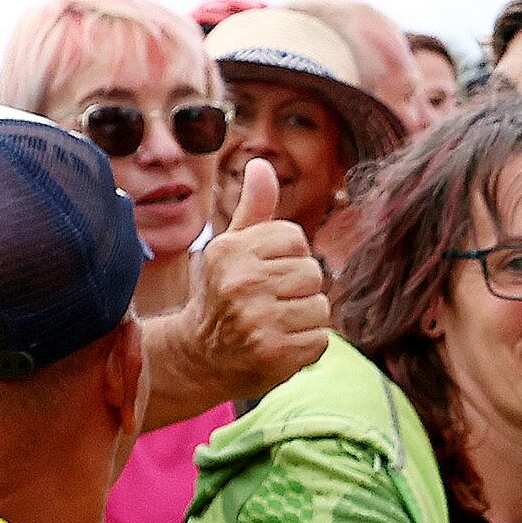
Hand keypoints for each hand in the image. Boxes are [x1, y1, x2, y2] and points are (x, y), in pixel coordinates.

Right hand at [148, 161, 329, 416]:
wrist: (201, 358)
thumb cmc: (223, 295)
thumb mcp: (232, 248)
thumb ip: (254, 209)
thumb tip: (261, 164)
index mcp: (230, 250)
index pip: (295, 238)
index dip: (287, 258)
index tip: (263, 275)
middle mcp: (240, 282)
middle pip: (312, 272)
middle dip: (298, 290)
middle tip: (268, 305)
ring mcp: (257, 319)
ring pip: (320, 306)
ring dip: (305, 320)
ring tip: (274, 326)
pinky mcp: (274, 352)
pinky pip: (321, 339)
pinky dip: (307, 347)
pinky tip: (279, 347)